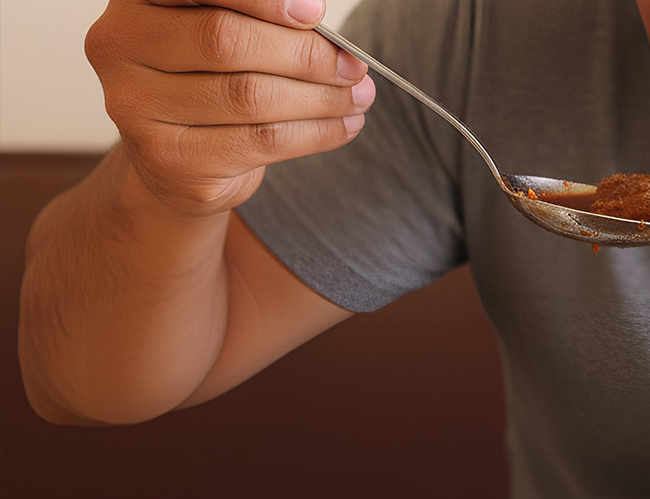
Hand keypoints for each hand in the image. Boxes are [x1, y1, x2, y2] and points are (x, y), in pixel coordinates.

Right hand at [85, 0, 374, 214]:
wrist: (177, 161)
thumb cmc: (208, 79)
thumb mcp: (222, 34)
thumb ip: (255, 19)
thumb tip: (316, 20)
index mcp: (134, 4)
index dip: (262, 1)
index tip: (314, 14)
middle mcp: (119, 49)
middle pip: (225, 42)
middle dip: (305, 53)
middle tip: (354, 65)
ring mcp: (137, 110)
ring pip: (250, 96)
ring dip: (321, 97)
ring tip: (360, 95)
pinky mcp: (173, 161)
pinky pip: (263, 142)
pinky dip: (318, 132)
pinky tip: (345, 125)